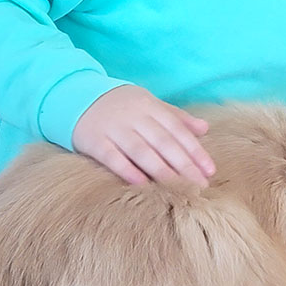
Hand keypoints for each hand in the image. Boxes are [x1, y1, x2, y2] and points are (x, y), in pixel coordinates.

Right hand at [72, 85, 214, 187]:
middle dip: (184, 165)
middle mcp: (133, 116)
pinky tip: (142, 184)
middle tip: (200, 186)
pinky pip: (112, 157)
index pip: (177, 129)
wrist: (76, 97)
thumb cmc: (121, 105)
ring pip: (141, 151)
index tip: (209, 170)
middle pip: (163, 142)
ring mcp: (113, 128)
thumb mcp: (149, 104)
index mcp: (149, 106)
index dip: (194, 150)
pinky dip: (127, 170)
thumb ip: (176, 117)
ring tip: (179, 189)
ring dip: (162, 171)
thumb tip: (204, 128)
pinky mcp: (94, 141)